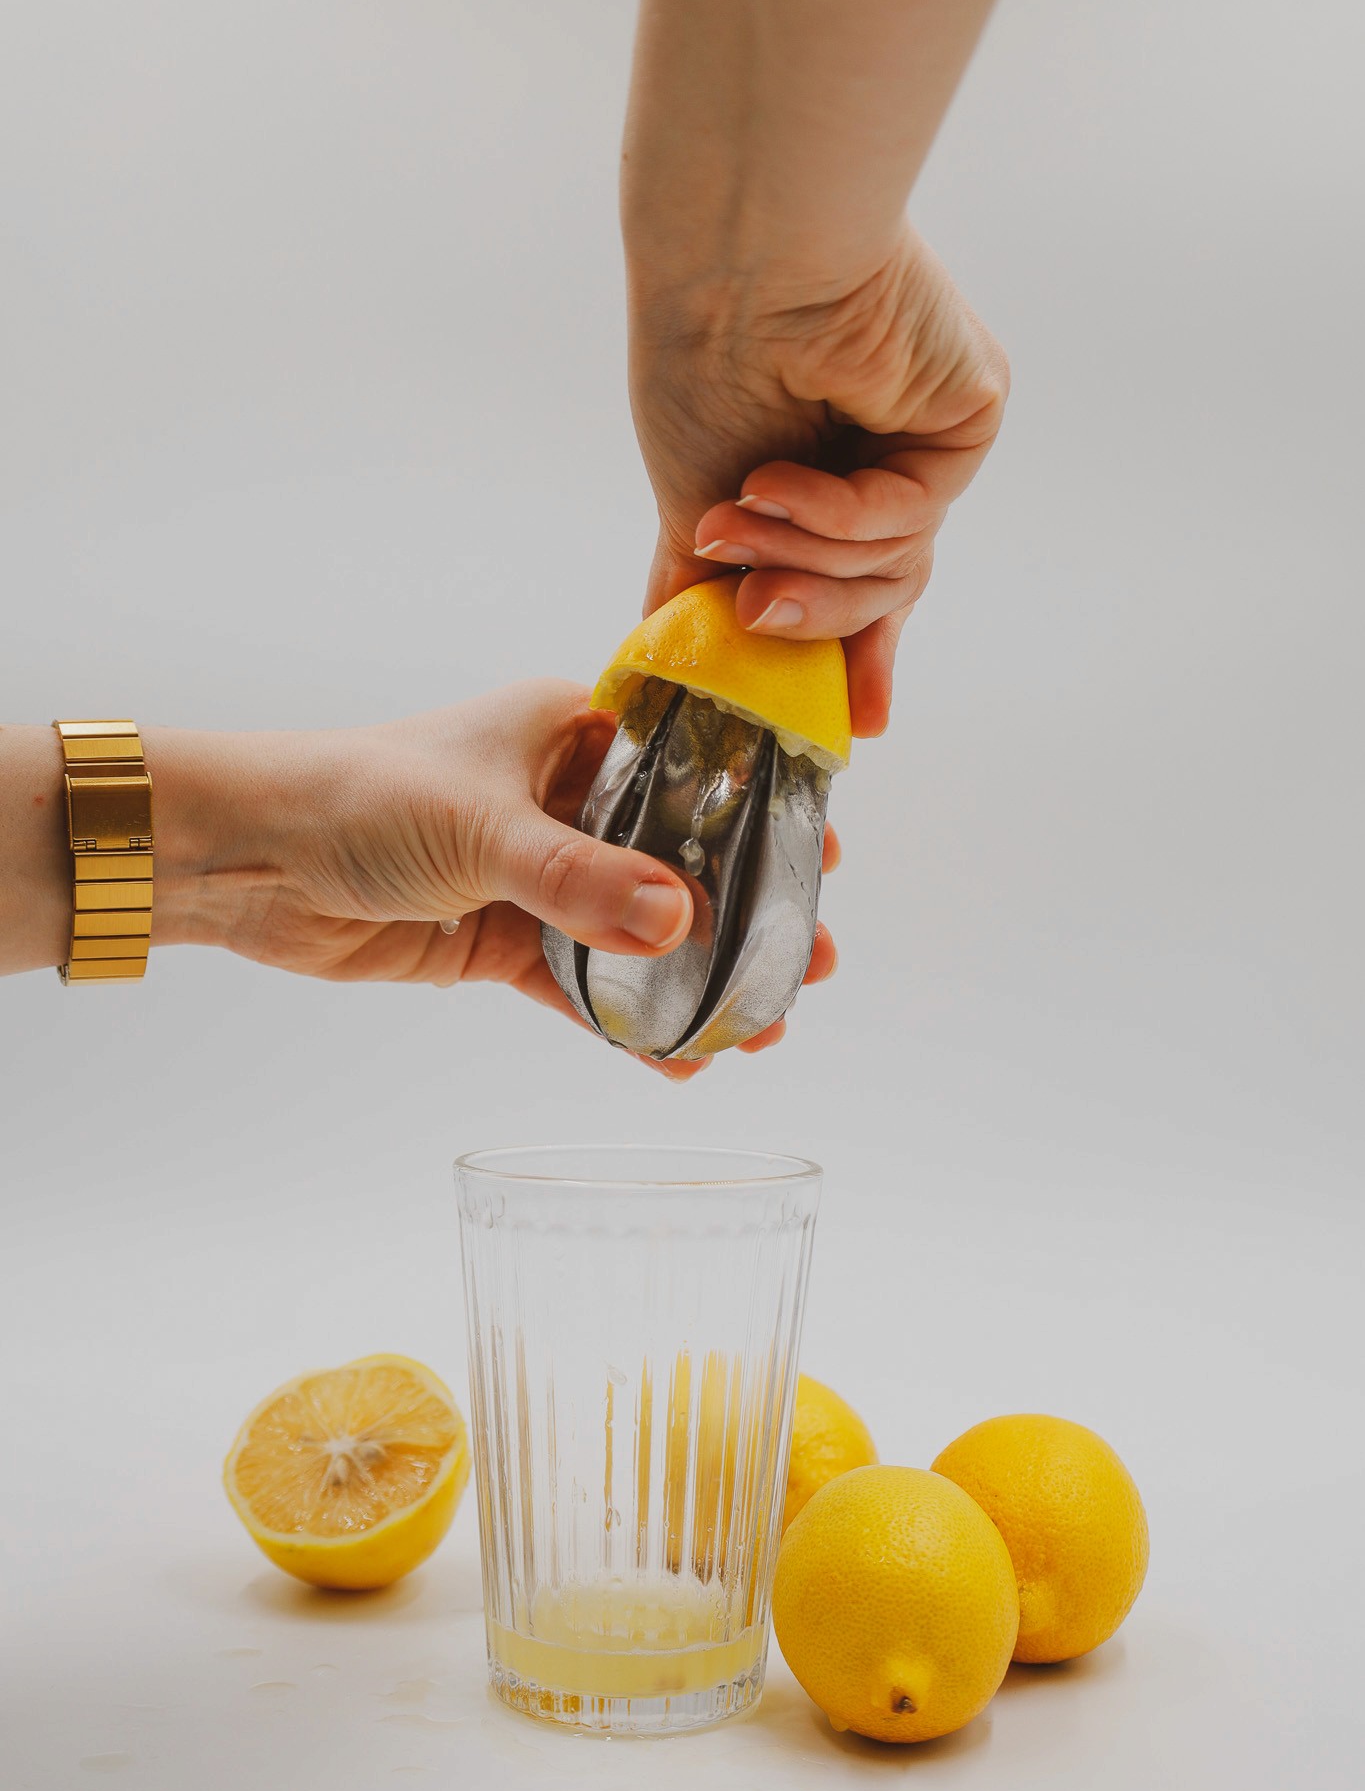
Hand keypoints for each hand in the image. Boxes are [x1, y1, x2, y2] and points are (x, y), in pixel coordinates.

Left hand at [155, 682, 837, 1077]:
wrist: (249, 858)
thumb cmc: (360, 797)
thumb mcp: (486, 828)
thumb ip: (583, 879)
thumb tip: (680, 922)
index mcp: (570, 732)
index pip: (690, 766)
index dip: (760, 811)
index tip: (824, 855)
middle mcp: (561, 799)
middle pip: (676, 859)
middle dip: (743, 913)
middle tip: (811, 959)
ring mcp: (533, 874)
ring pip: (634, 931)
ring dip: (692, 978)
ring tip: (761, 1026)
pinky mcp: (498, 940)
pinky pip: (578, 984)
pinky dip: (623, 1020)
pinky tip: (676, 1059)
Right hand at [631, 224, 1008, 737]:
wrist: (728, 268)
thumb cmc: (698, 360)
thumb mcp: (692, 501)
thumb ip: (701, 587)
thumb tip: (664, 659)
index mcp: (836, 479)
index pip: (863, 588)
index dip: (856, 658)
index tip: (859, 727)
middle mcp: (893, 460)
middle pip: (884, 592)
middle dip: (813, 616)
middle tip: (751, 615)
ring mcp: (934, 440)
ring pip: (896, 564)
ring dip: (803, 555)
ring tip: (733, 521)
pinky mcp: (968, 414)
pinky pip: (910, 514)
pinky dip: (835, 513)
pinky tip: (775, 482)